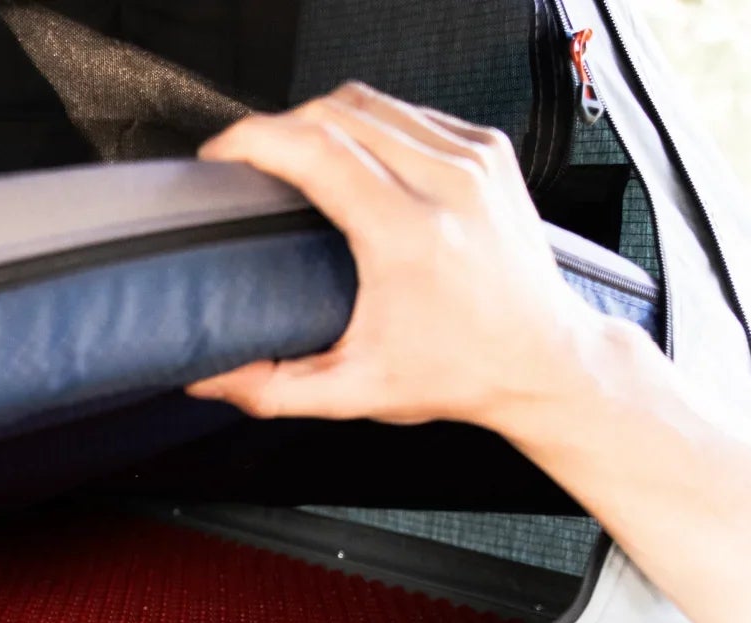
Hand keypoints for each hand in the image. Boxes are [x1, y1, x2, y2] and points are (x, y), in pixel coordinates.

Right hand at [186, 83, 627, 439]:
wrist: (545, 360)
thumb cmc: (459, 373)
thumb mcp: (354, 393)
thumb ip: (272, 389)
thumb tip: (205, 376)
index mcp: (409, 235)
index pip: (317, 149)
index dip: (254, 140)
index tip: (221, 156)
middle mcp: (447, 184)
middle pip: (336, 113)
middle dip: (278, 128)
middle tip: (248, 163)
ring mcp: (474, 159)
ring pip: (372, 101)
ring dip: (321, 119)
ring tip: (292, 155)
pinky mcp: (489, 149)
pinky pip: (409, 111)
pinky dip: (369, 123)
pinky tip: (352, 156)